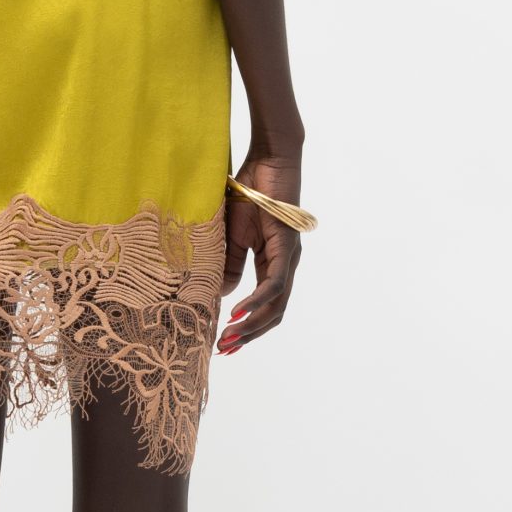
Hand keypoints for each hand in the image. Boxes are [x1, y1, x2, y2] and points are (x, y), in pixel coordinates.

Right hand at [219, 150, 305, 355]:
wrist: (268, 161)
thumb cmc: (250, 192)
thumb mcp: (231, 235)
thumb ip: (229, 264)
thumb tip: (225, 295)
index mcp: (273, 263)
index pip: (265, 304)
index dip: (247, 327)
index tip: (223, 342)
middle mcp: (285, 265)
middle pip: (274, 312)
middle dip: (249, 335)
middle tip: (224, 350)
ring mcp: (288, 257)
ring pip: (276, 304)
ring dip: (253, 325)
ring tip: (230, 338)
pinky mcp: (286, 246)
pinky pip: (275, 283)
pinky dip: (258, 301)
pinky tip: (239, 313)